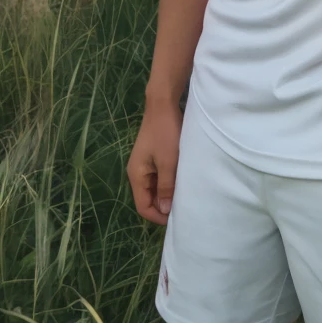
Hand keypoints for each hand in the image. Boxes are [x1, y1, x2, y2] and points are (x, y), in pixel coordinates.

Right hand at [126, 99, 182, 224]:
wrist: (163, 105)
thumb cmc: (165, 134)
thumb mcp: (168, 162)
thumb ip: (166, 186)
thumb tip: (165, 210)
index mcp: (136, 176)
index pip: (143, 206)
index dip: (158, 216)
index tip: (176, 217)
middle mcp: (137, 172)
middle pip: (148, 198)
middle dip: (163, 205)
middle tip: (183, 207)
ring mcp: (145, 164)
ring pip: (155, 187)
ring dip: (167, 193)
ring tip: (184, 195)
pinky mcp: (153, 156)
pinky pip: (159, 176)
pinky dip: (168, 182)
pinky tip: (181, 180)